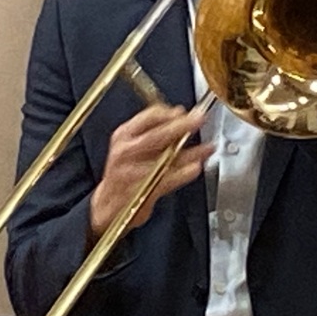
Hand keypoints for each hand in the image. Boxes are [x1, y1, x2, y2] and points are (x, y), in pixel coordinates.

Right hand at [89, 104, 211, 241]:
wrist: (109, 204)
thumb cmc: (124, 172)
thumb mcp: (131, 144)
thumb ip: (154, 130)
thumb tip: (181, 115)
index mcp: (123, 136)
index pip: (148, 117)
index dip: (169, 113)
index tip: (184, 112)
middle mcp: (125, 152)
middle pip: (156, 135)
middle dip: (181, 126)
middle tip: (199, 120)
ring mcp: (131, 172)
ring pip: (164, 158)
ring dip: (189, 152)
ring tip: (207, 148)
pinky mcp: (140, 191)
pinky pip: (165, 180)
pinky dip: (182, 174)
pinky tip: (195, 168)